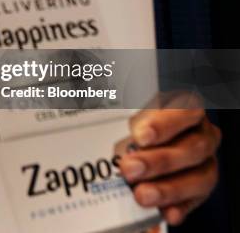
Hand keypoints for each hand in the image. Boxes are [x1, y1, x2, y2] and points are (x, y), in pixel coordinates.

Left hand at [118, 102, 220, 225]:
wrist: (146, 146)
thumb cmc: (138, 125)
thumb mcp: (134, 118)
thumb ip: (133, 126)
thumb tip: (117, 136)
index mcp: (187, 110)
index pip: (186, 110)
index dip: (165, 124)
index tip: (141, 136)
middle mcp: (202, 135)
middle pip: (192, 147)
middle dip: (159, 161)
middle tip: (131, 169)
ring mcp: (205, 163)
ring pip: (199, 177)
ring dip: (168, 188)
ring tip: (142, 194)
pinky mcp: (201, 190)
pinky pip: (195, 202)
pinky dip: (179, 207)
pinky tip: (165, 212)